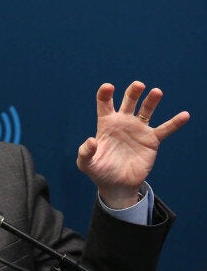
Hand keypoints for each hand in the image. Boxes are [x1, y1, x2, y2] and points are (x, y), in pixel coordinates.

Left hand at [76, 81, 189, 208]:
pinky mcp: (151, 140)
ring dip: (151, 100)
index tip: (108, 87)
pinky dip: (175, 123)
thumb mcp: (86, 163)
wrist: (117, 185)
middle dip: (133, 92)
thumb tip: (91, 141)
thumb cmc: (99, 171)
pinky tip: (184, 115)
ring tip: (156, 92)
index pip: (105, 103)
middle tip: (138, 85)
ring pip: (146, 110)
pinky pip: (165, 129)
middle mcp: (123, 122)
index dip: (105, 93)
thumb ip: (85, 152)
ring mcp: (138, 130)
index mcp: (106, 123)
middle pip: (128, 101)